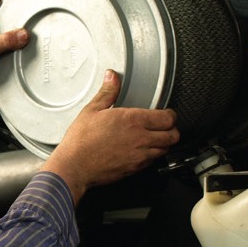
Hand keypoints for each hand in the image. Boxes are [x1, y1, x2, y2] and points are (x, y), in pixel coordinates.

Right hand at [42, 70, 179, 204]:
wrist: (74, 166)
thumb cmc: (80, 141)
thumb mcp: (91, 110)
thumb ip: (107, 92)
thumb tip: (112, 77)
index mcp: (132, 120)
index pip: (168, 118)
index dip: (170, 115)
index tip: (165, 114)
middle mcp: (141, 138)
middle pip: (173, 135)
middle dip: (171, 129)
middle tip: (164, 126)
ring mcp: (139, 155)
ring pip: (165, 149)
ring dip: (163, 143)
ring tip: (154, 138)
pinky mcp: (135, 169)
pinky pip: (153, 161)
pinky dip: (152, 155)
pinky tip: (141, 150)